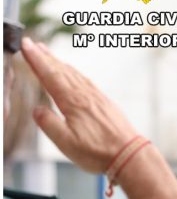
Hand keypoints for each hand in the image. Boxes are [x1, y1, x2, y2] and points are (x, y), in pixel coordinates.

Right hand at [20, 38, 137, 171]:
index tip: (26, 45)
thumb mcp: (66, 143)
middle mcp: (84, 95)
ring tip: (48, 54)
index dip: (36, 60)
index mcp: (72, 102)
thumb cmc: (98, 152)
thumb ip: (49, 124)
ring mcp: (96, 97)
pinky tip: (74, 74)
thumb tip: (37, 110)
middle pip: (60, 70)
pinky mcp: (105, 103)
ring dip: (59, 62)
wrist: (129, 155)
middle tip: (32, 43)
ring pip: (74, 74)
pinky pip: (86, 81)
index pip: (49, 75)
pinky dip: (75, 73)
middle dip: (45, 56)